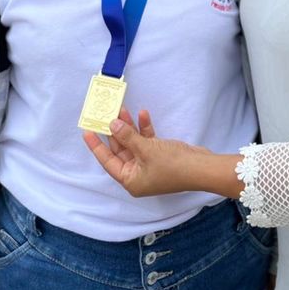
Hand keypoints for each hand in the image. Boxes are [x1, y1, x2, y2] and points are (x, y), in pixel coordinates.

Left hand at [83, 110, 214, 196]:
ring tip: (123, 109)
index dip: (97, 146)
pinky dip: (145, 129)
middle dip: (115, 131)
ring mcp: (149, 165)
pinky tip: (143, 115)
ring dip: (129, 127)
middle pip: (121, 150)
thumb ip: (127, 136)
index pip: (108, 161)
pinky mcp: (160, 155)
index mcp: (130, 180)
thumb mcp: (146, 149)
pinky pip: (147, 141)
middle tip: (106, 114)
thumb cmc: (172, 165)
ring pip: (133, 143)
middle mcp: (138, 174)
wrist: (201, 167)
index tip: (87, 132)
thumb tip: (112, 125)